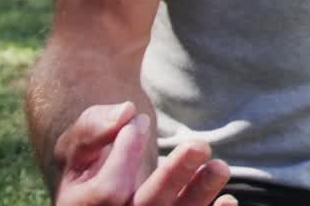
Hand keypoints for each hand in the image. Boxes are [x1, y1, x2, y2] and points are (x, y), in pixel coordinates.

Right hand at [54, 102, 234, 205]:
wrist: (101, 188)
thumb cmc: (91, 158)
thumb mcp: (79, 143)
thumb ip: (93, 127)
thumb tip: (125, 112)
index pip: (108, 190)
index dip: (126, 153)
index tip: (140, 120)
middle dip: (174, 176)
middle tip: (200, 145)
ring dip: (200, 195)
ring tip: (220, 167)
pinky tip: (229, 199)